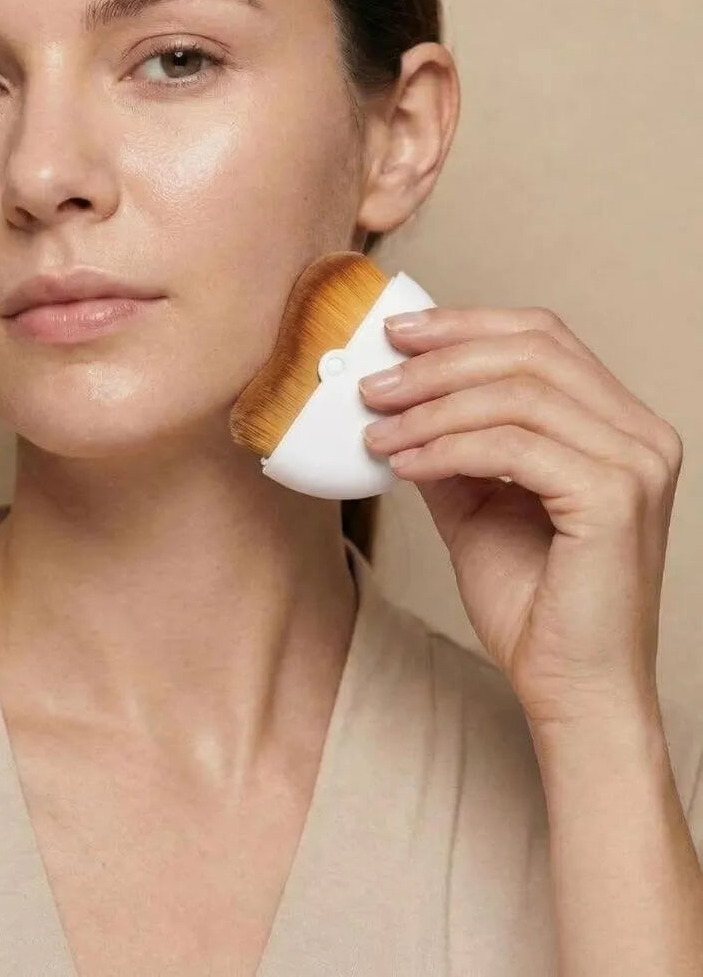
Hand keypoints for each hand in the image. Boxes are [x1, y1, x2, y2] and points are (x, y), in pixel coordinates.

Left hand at [357, 306, 682, 730]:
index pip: (542, 338)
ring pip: (517, 393)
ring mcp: (635, 462)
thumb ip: (449, 446)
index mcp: (615, 424)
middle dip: (439, 359)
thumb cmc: (530, 601)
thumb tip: (396, 397)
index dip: (465, 324)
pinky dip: (445, 447)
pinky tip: (402, 463)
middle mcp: (638, 433)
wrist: (568, 686)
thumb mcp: (475, 503)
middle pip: (531, 351)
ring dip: (430, 406)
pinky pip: (512, 447)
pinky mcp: (614, 497)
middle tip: (373, 382)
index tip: (397, 334)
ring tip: (375, 428)